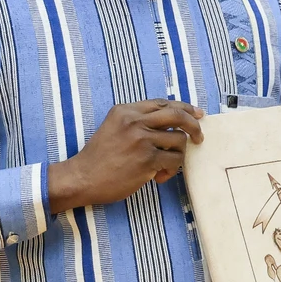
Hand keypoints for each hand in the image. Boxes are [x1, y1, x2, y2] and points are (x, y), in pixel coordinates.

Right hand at [47, 99, 203, 212]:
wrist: (82, 178)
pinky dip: (171, 169)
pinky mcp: (147, 159)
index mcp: (126, 111)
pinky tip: (159, 176)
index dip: (184, 108)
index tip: (196, 114)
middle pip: (178, 115)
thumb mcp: (114, 128)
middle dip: (194, 125)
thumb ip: (137, 121)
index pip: (163, 103)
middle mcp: (135, 121)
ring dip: (178, 155)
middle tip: (199, 137)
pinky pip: (175, 160)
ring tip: (165, 166)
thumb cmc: (99, 158)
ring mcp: (142, 139)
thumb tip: (172, 121)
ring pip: (179, 140)